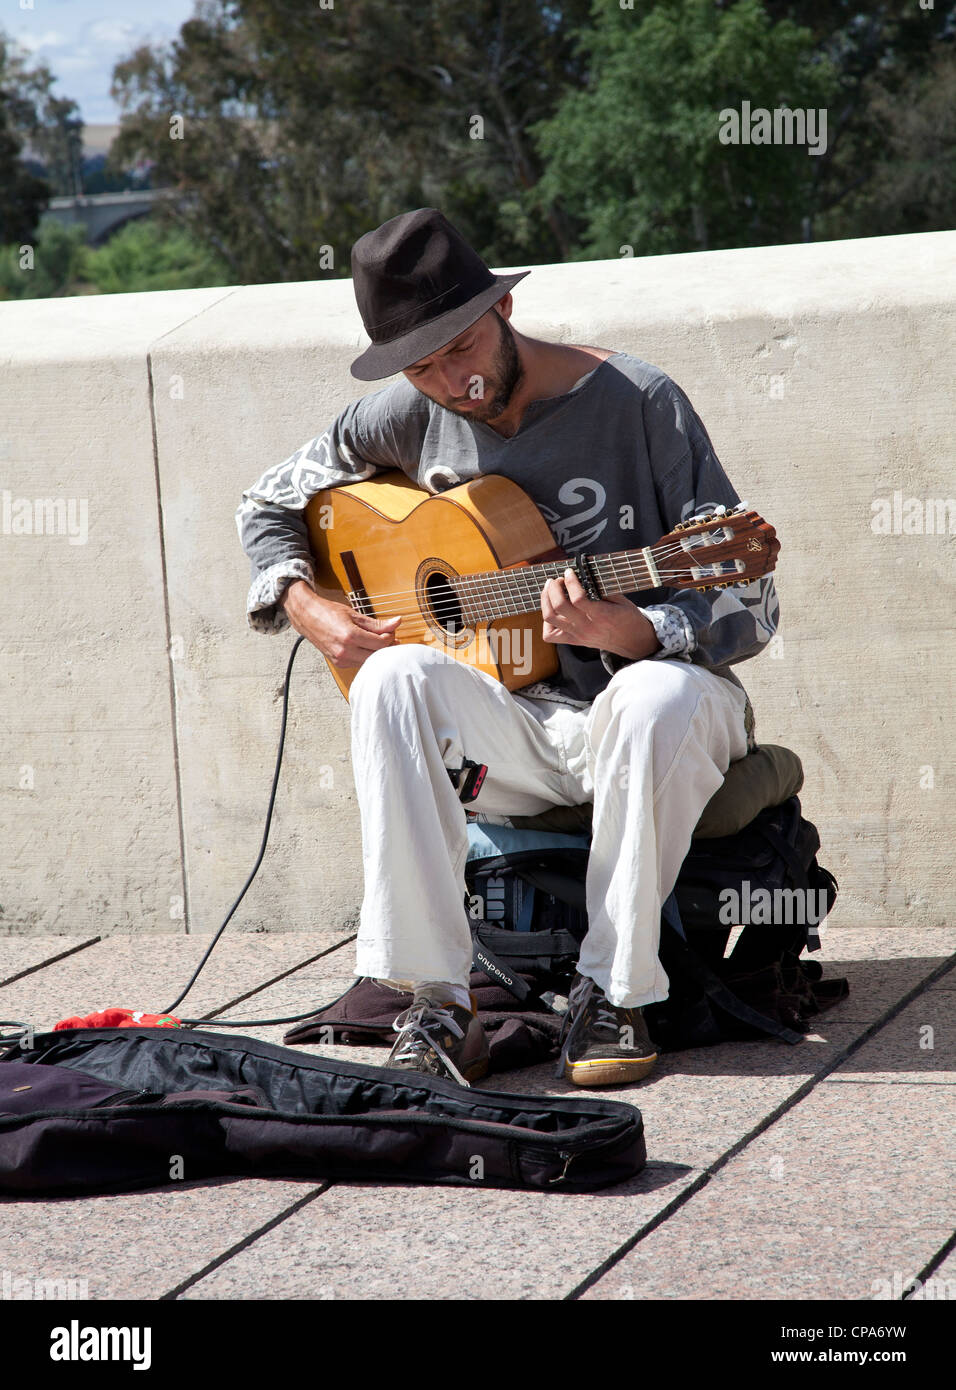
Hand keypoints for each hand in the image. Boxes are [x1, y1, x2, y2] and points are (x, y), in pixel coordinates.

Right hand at [280, 580, 401, 666]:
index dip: (390, 637)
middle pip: (377, 655)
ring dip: (377, 653)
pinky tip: (366, 646)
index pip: (381, 643)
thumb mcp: (355, 615)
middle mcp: (345, 651)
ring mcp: (341, 659)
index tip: (392, 630)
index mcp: (350, 636)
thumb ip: (377, 623)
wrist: (307, 617)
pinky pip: (360, 663)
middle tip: (390, 637)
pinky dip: (366, 656)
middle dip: (387, 646)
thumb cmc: (328, 612)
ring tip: (378, 641)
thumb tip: (397, 622)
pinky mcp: (339, 664)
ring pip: (369, 662)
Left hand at [540, 568, 661, 659]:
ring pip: (550, 618)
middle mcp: (587, 627)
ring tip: (550, 589)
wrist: (633, 643)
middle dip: (554, 588)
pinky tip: (553, 610)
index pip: (578, 599)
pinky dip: (546, 621)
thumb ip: (603, 589)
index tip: (570, 572)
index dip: (570, 582)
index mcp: (602, 615)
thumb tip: (584, 573)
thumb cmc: (628, 618)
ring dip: (545, 600)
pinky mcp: (573, 641)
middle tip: (558, 579)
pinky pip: (549, 635)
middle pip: (559, 607)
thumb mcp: (621, 600)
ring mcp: (578, 635)